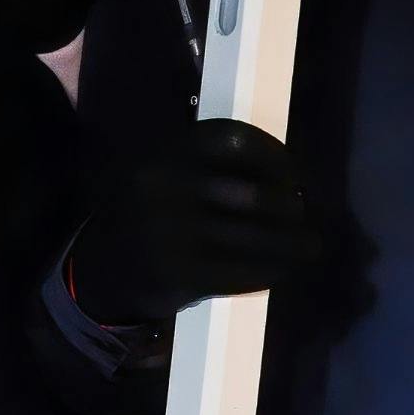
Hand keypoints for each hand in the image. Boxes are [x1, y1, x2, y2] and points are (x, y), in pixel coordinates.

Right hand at [66, 119, 327, 323]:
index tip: (296, 174)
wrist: (103, 270)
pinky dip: (273, 269)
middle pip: (256, 193)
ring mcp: (172, 231)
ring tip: (310, 245)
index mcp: (165, 152)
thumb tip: (291, 173)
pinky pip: (245, 270)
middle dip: (291, 206)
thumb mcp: (168, 172)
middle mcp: (166, 186)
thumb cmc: (151, 214)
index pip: (237, 141)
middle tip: (304, 213)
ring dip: (294, 242)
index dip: (277, 156)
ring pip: (257, 236)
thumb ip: (213, 163)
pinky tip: (283, 268)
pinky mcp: (181, 273)